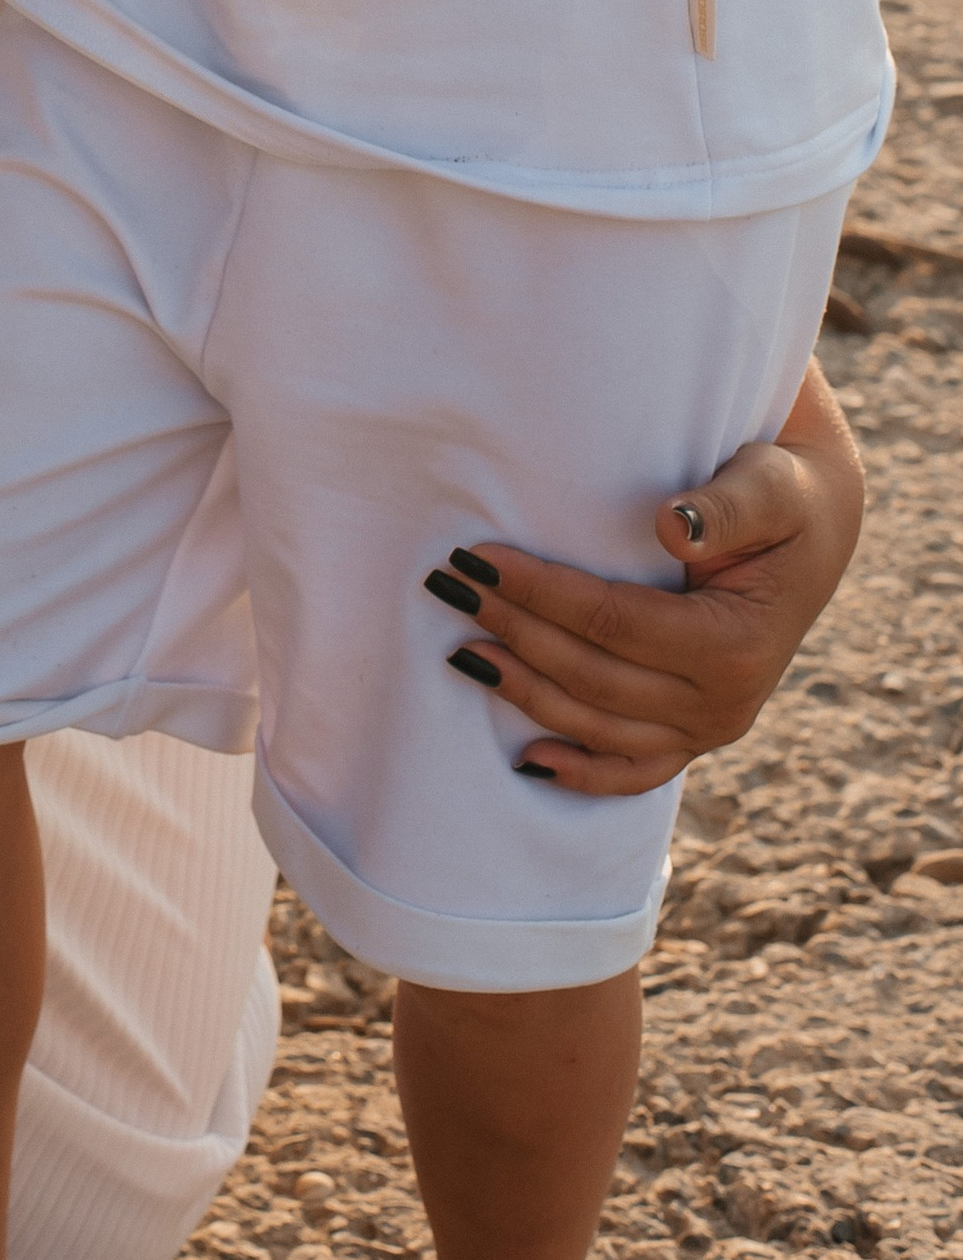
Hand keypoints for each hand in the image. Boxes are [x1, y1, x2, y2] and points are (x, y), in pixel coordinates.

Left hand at [421, 361, 864, 794]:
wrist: (813, 533)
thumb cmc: (783, 497)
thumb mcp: (770, 486)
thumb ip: (727, 505)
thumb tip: (670, 525)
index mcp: (736, 645)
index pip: (614, 622)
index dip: (540, 592)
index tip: (476, 557)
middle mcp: (725, 704)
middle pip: (594, 676)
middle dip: (514, 630)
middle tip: (446, 586)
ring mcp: (709, 730)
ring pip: (599, 726)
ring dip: (525, 692)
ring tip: (458, 649)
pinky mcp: (694, 736)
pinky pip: (634, 769)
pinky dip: (581, 773)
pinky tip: (526, 759)